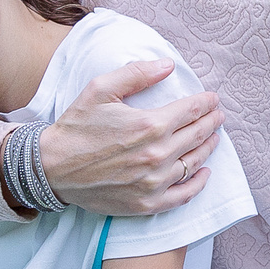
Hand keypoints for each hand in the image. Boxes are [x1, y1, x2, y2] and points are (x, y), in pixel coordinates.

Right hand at [35, 61, 222, 214]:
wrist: (51, 168)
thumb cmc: (76, 127)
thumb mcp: (100, 89)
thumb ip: (137, 74)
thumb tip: (168, 65)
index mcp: (149, 125)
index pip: (191, 111)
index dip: (206, 103)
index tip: (212, 99)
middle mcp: (157, 155)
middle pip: (197, 135)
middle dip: (211, 122)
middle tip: (218, 116)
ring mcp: (154, 182)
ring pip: (194, 162)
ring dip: (208, 147)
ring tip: (213, 138)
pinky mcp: (147, 204)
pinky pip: (183, 195)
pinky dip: (198, 183)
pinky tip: (205, 172)